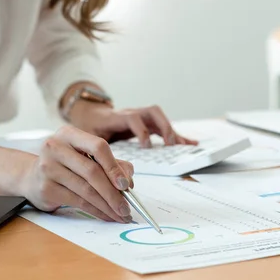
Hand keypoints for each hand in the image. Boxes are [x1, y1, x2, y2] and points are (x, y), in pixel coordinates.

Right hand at [19, 125, 134, 222]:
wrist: (31, 176)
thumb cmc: (65, 165)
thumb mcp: (86, 156)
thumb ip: (110, 164)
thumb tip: (128, 181)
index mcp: (69, 134)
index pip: (98, 146)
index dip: (114, 167)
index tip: (126, 185)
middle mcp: (56, 147)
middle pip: (92, 171)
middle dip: (113, 193)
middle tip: (126, 207)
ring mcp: (48, 168)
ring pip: (86, 190)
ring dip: (107, 206)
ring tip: (120, 214)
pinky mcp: (46, 188)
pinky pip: (78, 202)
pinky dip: (96, 211)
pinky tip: (106, 215)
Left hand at [70, 102, 197, 147]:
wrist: (91, 114)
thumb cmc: (91, 127)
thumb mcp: (89, 136)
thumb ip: (97, 149)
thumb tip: (102, 168)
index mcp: (117, 117)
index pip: (132, 118)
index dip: (141, 131)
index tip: (146, 146)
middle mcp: (131, 113)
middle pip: (151, 111)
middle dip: (163, 126)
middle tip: (169, 143)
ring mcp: (140, 116)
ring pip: (159, 117)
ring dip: (171, 129)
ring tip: (182, 144)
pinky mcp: (147, 122)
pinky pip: (163, 126)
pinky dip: (176, 134)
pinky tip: (189, 143)